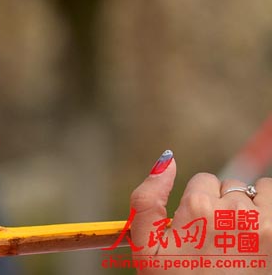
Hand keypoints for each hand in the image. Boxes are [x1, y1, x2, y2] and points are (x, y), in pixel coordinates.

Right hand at [129, 151, 271, 273]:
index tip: (197, 230)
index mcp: (197, 209)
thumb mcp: (146, 247)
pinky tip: (260, 237)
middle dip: (223, 206)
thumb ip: (146, 198)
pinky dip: (269, 212)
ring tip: (242, 238)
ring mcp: (265, 224)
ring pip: (258, 190)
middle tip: (218, 241)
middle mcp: (234, 211)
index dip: (197, 205)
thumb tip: (166, 159)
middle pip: (229, 186)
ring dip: (252, 207)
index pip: (203, 181)